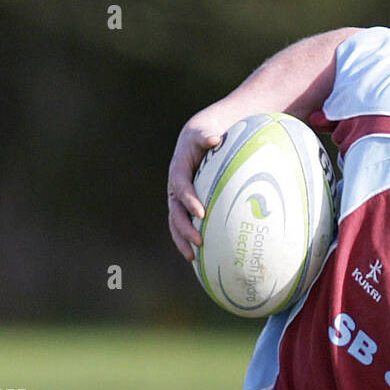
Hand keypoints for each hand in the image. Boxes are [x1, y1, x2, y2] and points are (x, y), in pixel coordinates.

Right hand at [167, 109, 231, 259]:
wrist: (200, 139)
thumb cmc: (206, 135)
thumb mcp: (205, 131)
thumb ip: (207, 135)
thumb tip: (214, 139)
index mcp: (178, 171)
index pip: (181, 187)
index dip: (189, 200)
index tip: (201, 213)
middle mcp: (175, 187)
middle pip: (175, 211)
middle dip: (185, 228)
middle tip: (199, 241)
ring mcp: (179, 199)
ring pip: (176, 223)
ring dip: (183, 240)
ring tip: (193, 258)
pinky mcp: (186, 207)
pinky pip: (184, 226)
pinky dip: (189, 240)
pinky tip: (201, 257)